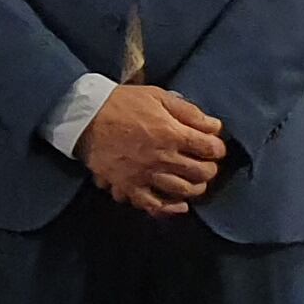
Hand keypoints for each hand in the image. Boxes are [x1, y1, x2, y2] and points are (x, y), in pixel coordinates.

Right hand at [75, 83, 226, 217]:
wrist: (85, 117)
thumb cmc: (122, 103)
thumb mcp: (157, 95)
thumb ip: (188, 111)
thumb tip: (215, 127)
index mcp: (172, 133)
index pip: (210, 148)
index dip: (217, 147)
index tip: (214, 146)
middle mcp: (163, 157)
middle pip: (201, 172)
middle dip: (210, 168)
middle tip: (206, 164)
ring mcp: (147, 175)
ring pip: (184, 191)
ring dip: (195, 187)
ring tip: (195, 181)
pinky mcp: (131, 186)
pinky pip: (155, 205)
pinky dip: (171, 208)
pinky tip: (179, 205)